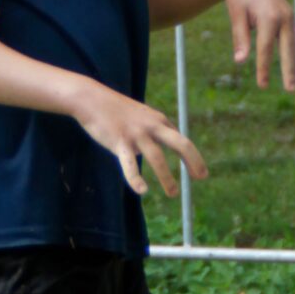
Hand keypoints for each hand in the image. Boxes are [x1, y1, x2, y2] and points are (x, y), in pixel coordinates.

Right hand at [71, 79, 207, 197]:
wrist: (92, 100)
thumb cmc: (116, 110)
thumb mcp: (140, 116)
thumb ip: (152, 130)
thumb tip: (161, 147)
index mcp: (158, 120)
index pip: (181, 140)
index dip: (192, 158)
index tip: (198, 173)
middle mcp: (151, 126)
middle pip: (180, 143)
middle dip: (193, 161)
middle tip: (202, 177)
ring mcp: (136, 134)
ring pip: (157, 158)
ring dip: (167, 178)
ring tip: (173, 193)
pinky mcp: (120, 142)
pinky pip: (130, 164)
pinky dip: (136, 179)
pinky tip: (142, 190)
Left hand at [219, 0, 294, 89]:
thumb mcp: (236, 15)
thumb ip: (240, 38)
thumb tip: (240, 62)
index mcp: (269, 16)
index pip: (266, 48)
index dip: (263, 68)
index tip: (262, 85)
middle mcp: (283, 17)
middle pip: (288, 49)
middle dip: (289, 70)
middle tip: (291, 90)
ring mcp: (289, 16)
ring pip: (293, 45)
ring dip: (294, 64)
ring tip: (294, 84)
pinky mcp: (289, 17)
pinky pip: (292, 39)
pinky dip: (292, 53)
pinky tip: (292, 68)